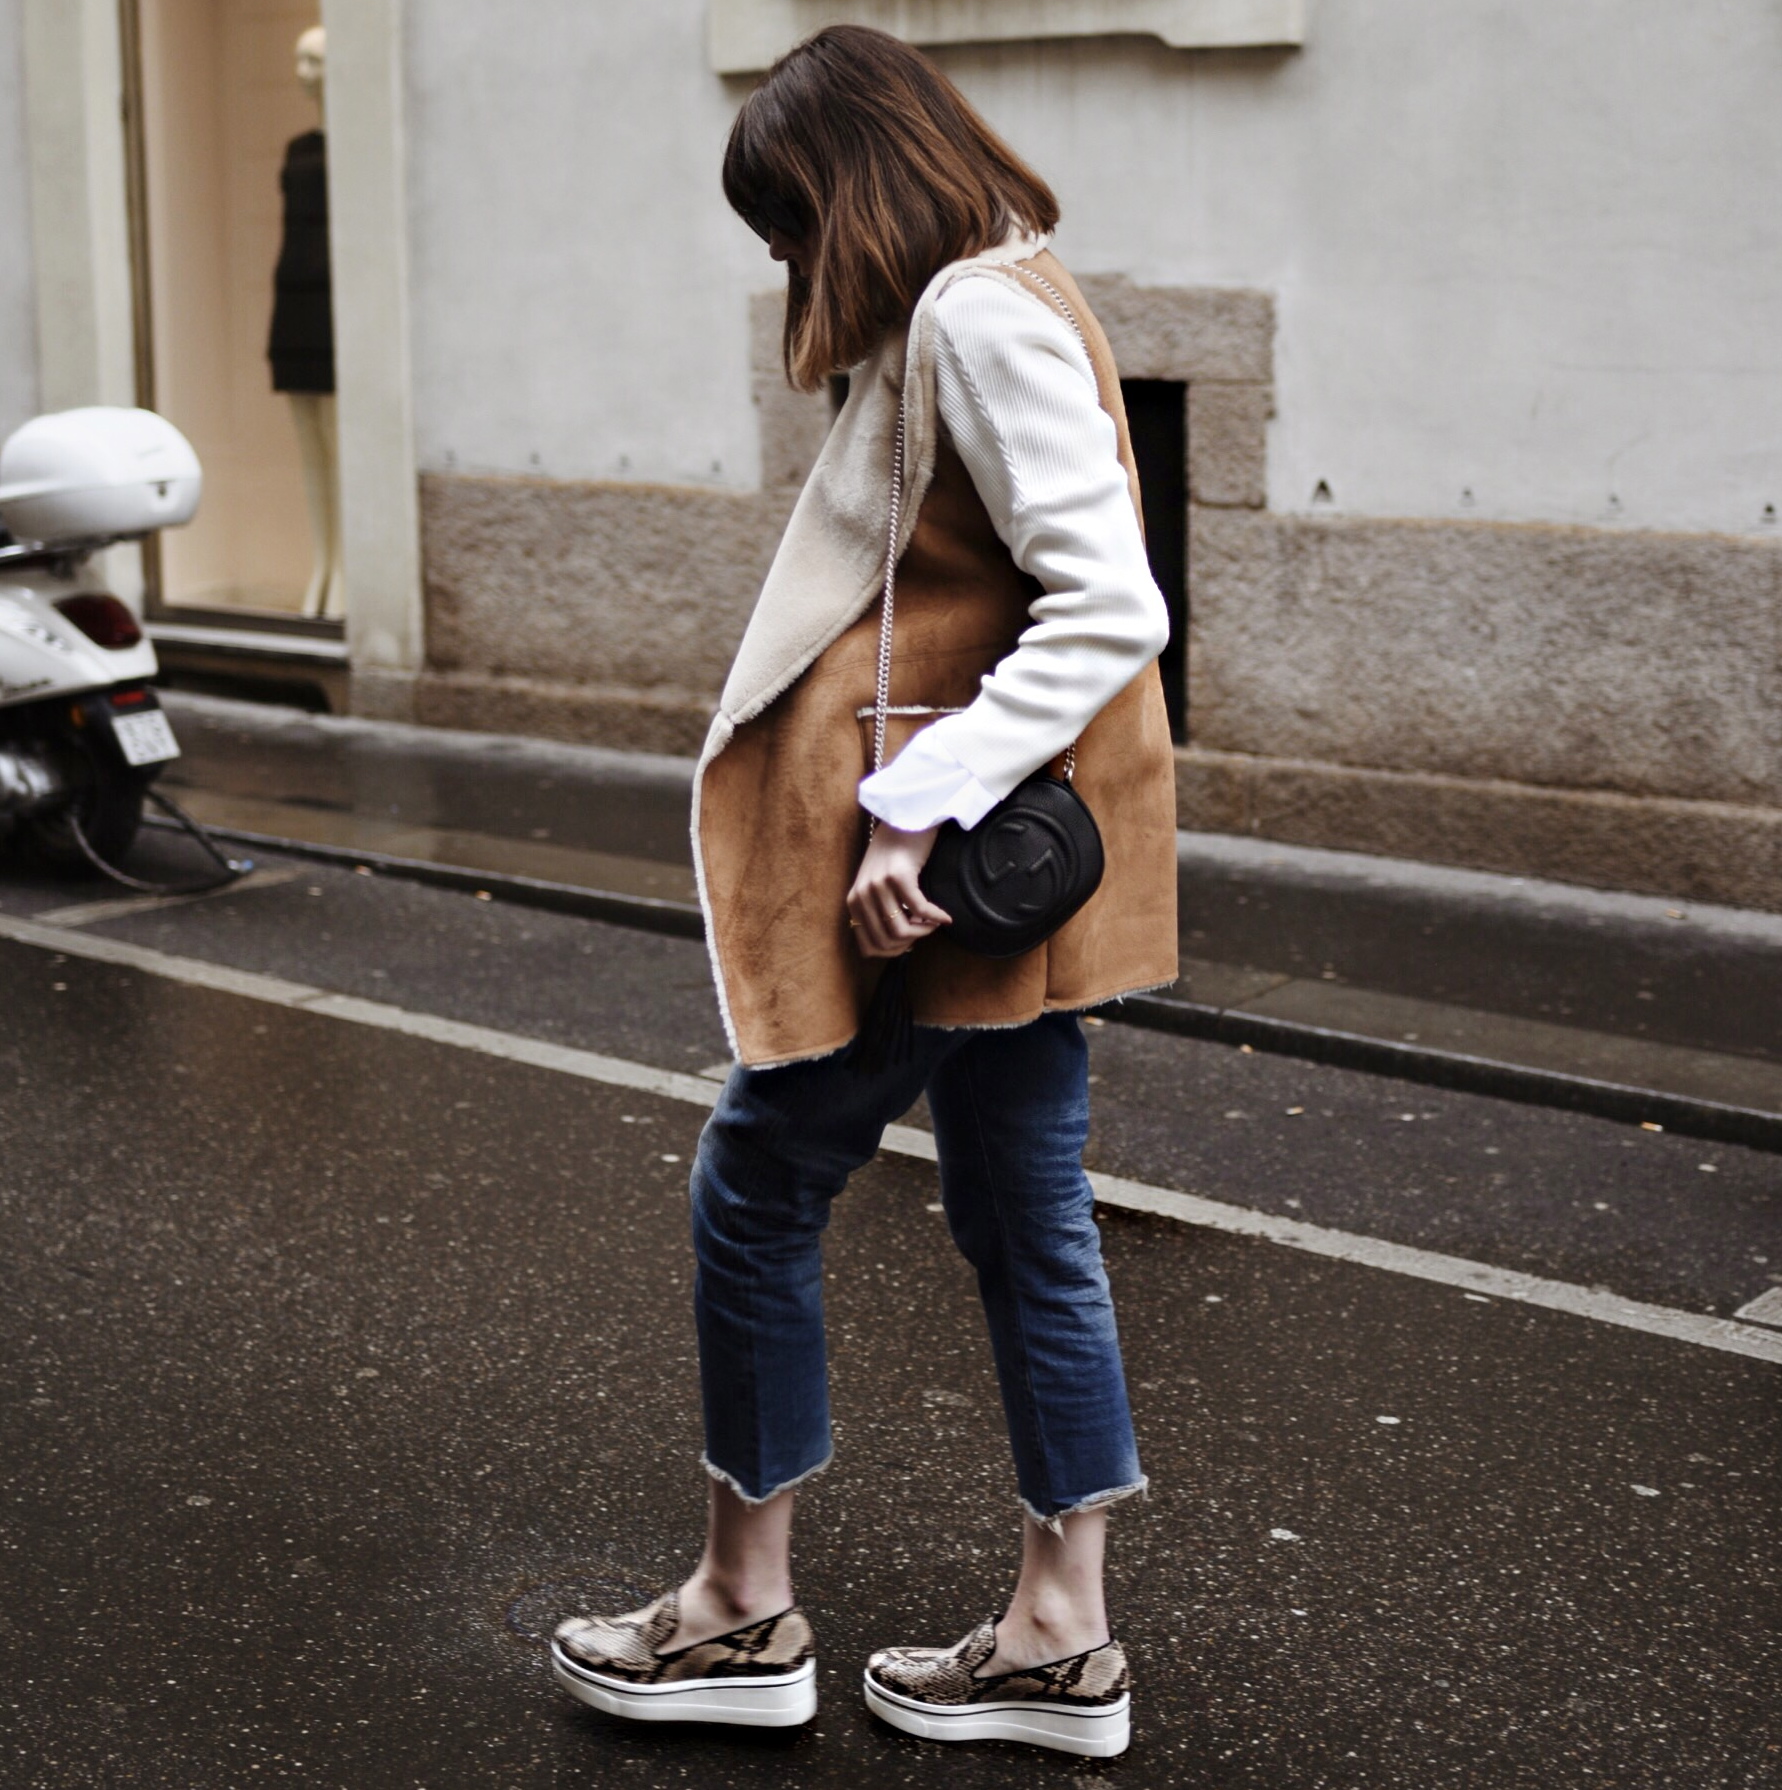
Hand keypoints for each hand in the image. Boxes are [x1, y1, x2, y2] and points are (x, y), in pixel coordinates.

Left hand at [846, 823, 950, 957]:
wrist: (903, 821)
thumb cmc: (894, 857)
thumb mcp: (877, 887)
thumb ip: (878, 913)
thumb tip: (897, 946)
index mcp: (853, 903)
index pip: (869, 947)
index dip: (893, 951)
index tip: (910, 942)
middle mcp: (862, 895)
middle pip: (887, 941)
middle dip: (911, 943)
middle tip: (925, 930)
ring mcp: (878, 886)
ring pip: (902, 929)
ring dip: (923, 931)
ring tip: (933, 923)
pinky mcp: (898, 876)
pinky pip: (919, 909)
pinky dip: (935, 917)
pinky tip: (945, 917)